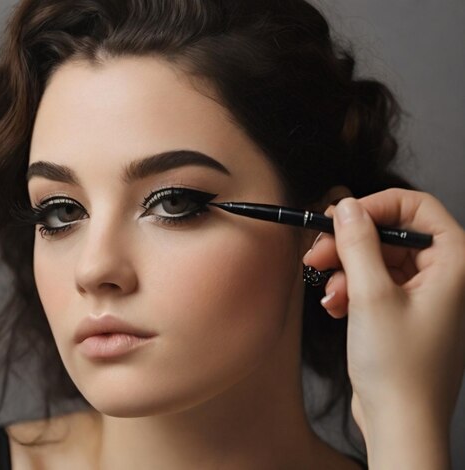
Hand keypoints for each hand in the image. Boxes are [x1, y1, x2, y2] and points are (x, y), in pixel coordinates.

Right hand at [302, 188, 464, 439]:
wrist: (400, 422)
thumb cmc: (399, 368)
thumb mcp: (370, 295)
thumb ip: (357, 243)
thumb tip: (347, 207)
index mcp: (453, 263)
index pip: (416, 206)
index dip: (375, 206)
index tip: (340, 217)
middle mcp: (443, 275)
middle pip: (390, 234)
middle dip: (349, 244)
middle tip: (317, 254)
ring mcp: (423, 295)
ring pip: (377, 259)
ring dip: (345, 271)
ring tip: (328, 293)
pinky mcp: (402, 312)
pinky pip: (373, 284)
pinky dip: (350, 291)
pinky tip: (335, 308)